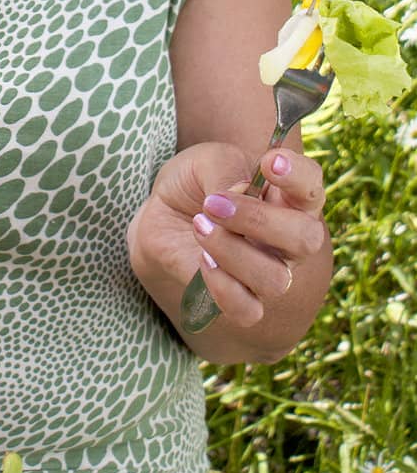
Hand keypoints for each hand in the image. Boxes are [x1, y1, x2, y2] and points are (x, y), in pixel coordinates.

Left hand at [128, 140, 326, 330]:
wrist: (161, 211)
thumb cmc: (195, 181)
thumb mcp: (206, 161)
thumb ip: (228, 174)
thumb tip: (240, 196)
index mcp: (287, 196)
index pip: (312, 187)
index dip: (299, 176)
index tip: (269, 162)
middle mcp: (288, 238)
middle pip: (306, 240)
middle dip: (260, 220)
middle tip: (213, 203)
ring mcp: (268, 271)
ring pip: (275, 279)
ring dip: (232, 251)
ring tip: (200, 226)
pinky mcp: (240, 299)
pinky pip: (248, 310)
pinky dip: (223, 286)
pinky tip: (202, 259)